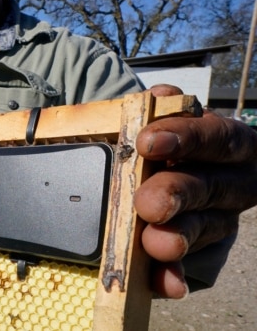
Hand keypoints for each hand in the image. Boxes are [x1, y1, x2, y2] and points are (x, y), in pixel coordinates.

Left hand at [135, 85, 256, 297]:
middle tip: (147, 203)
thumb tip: (161, 96)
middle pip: (209, 186)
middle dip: (176, 193)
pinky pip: (188, 266)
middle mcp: (231, 181)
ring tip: (155, 243)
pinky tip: (167, 283)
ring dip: (178, 237)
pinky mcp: (197, 250)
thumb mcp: (159, 116)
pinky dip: (174, 275)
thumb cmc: (158, 137)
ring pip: (204, 227)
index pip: (215, 137)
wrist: (150, 162)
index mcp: (226, 142)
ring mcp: (217, 218)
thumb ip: (159, 108)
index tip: (148, 141)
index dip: (186, 138)